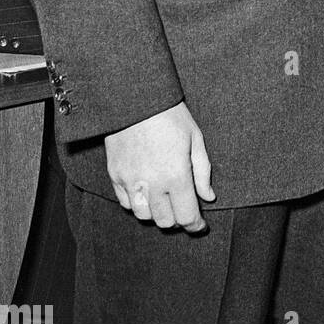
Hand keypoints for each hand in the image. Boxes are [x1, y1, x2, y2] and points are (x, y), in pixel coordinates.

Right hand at [104, 101, 214, 233]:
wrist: (136, 98)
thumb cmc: (170, 115)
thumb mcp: (195, 138)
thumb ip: (202, 171)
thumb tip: (208, 197)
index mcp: (176, 175)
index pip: (186, 216)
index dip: (195, 225)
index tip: (200, 225)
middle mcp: (152, 183)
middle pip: (165, 221)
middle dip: (178, 219)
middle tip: (183, 208)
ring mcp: (131, 181)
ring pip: (143, 216)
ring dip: (156, 213)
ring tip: (165, 199)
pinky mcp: (115, 175)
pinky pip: (126, 203)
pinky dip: (137, 203)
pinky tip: (146, 192)